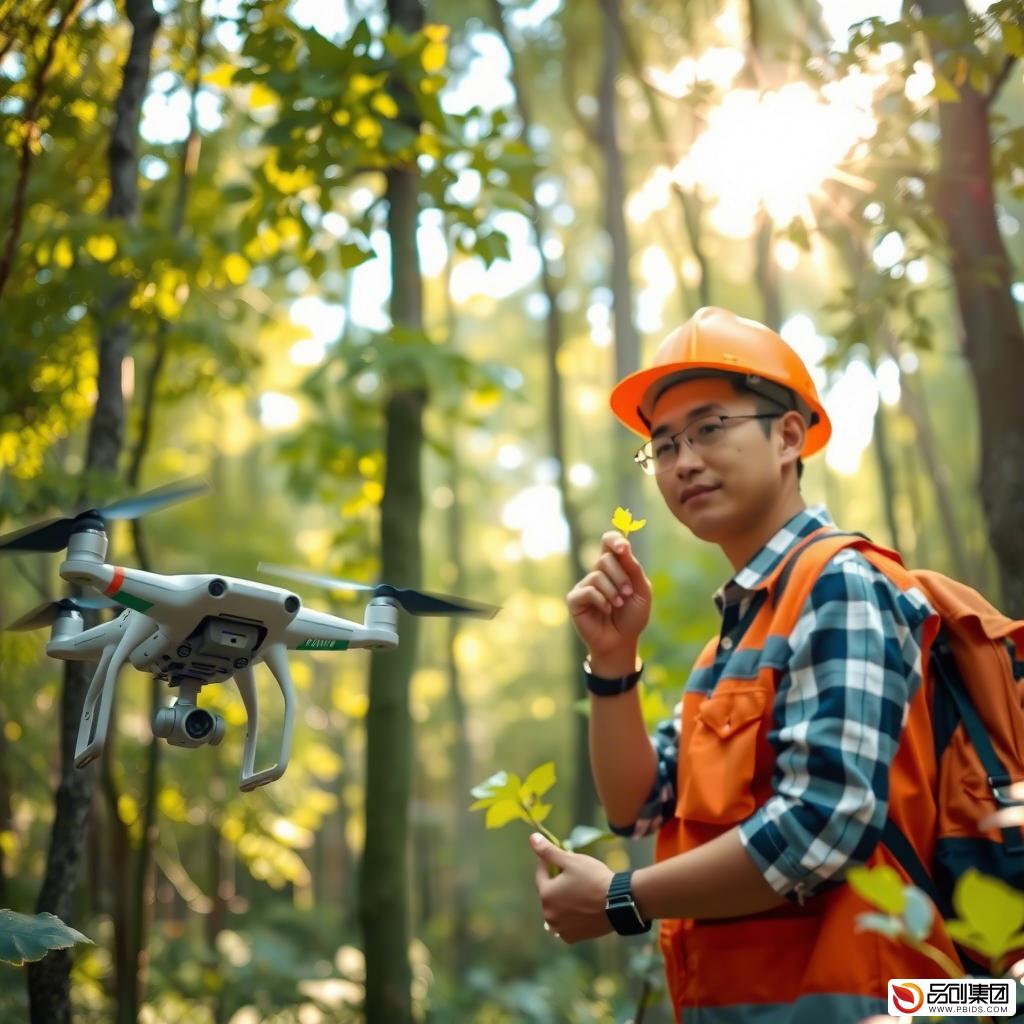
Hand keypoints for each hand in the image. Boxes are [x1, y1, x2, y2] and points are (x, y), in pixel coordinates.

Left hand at [530, 833, 614, 943]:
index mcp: (546, 895)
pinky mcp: (572, 938)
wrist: (619, 903)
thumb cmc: (594, 879)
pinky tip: (582, 908)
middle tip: (575, 875)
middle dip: (557, 883)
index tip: (562, 857)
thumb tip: (532, 838)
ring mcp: (560, 929)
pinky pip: (566, 923)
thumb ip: (548, 851)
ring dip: (563, 900)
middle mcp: (548, 915)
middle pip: (549, 892)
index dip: (550, 863)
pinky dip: (570, 916)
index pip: (541, 873)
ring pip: (557, 909)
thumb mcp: (571, 861)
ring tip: (579, 892)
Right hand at [566, 531, 651, 664]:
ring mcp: (584, 585)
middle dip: (621, 576)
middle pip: (605, 558)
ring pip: (597, 575)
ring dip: (613, 591)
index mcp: (614, 567)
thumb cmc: (632, 617)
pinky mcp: (575, 599)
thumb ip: (633, 568)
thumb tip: (623, 546)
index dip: (614, 540)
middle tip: (628, 593)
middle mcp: (597, 573)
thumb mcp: (641, 591)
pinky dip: (601, 601)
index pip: (608, 542)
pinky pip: (588, 591)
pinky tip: (606, 610)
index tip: (623, 548)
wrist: (622, 642)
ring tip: (618, 605)